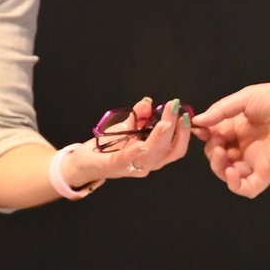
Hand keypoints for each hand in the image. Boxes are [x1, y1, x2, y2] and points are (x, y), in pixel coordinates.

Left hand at [63, 97, 191, 188]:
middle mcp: (146, 165)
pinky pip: (126, 159)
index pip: (175, 148)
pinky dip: (133, 152)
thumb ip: (139, 116)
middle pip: (167, 148)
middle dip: (173, 126)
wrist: (83, 162)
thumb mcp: (127, 128)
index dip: (183, 132)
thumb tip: (148, 101)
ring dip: (159, 136)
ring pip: (152, 153)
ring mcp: (131, 167)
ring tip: (165, 120)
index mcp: (153, 156)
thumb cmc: (109, 147)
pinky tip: (140, 143)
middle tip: (173, 106)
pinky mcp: (113, 165)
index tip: (185, 114)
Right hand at [196, 82, 269, 198]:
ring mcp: (256, 160)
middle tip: (216, 140)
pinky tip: (231, 171)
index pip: (216, 137)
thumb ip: (219, 111)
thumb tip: (197, 121)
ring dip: (218, 166)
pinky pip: (247, 187)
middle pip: (219, 157)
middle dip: (212, 150)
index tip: (198, 129)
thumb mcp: (243, 99)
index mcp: (241, 128)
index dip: (205, 135)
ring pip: (229, 174)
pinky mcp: (266, 171)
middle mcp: (247, 146)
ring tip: (221, 151)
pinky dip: (235, 184)